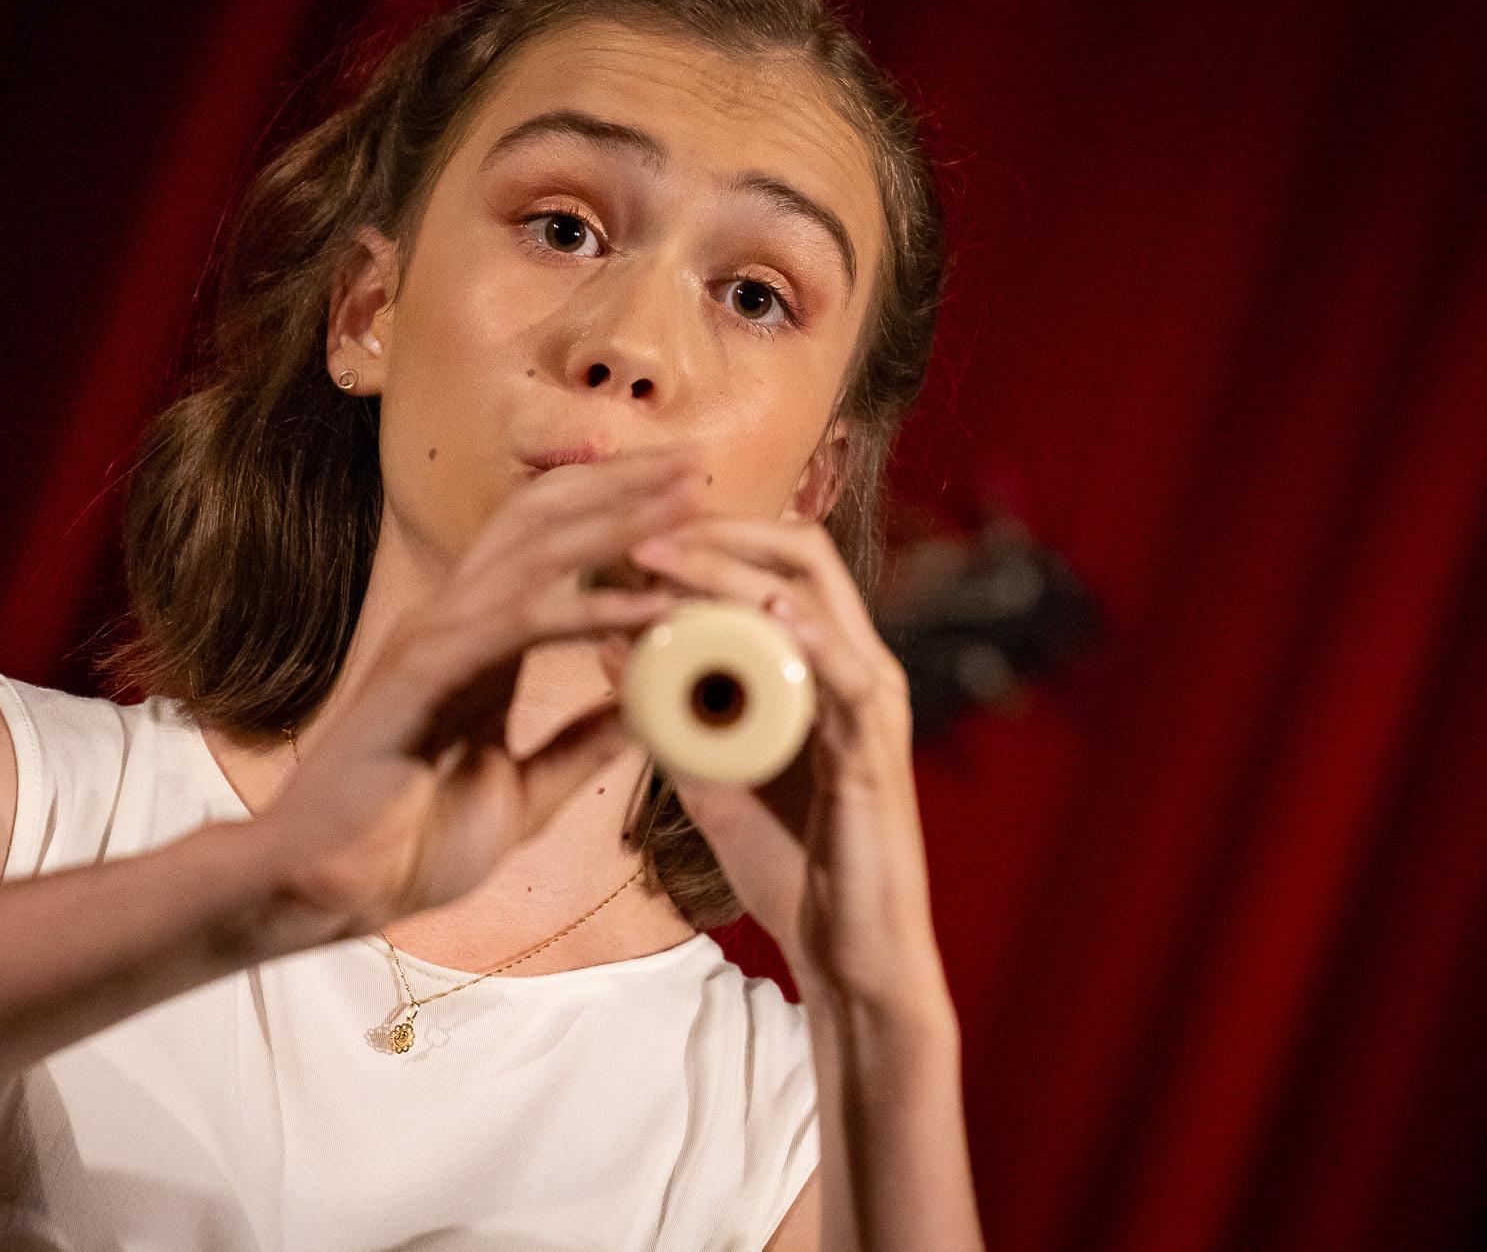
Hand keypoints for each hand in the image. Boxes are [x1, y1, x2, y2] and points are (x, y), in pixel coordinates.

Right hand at [256, 444, 705, 935]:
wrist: (329, 889)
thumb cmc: (411, 845)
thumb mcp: (524, 793)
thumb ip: (579, 747)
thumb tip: (646, 712)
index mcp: (475, 641)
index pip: (546, 542)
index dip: (615, 508)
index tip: (690, 499)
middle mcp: (453, 620)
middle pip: (542, 518)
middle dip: (623, 486)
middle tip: (698, 464)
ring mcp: (433, 638)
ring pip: (536, 552)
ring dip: (618, 522)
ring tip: (688, 505)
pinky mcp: (425, 671)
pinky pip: (521, 621)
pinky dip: (594, 609)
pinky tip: (654, 610)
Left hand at [610, 515, 954, 1018]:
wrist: (847, 955)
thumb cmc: (789, 868)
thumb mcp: (710, 779)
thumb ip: (668, 719)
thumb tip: (609, 649)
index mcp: (822, 666)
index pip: (776, 563)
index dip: (707, 535)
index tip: (628, 535)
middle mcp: (857, 667)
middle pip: (800, 554)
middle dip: (717, 531)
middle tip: (638, 535)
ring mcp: (872, 703)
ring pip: (813, 597)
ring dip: (734, 569)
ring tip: (662, 559)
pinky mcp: (877, 748)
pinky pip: (847, 672)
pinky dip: (803, 634)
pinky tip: (758, 612)